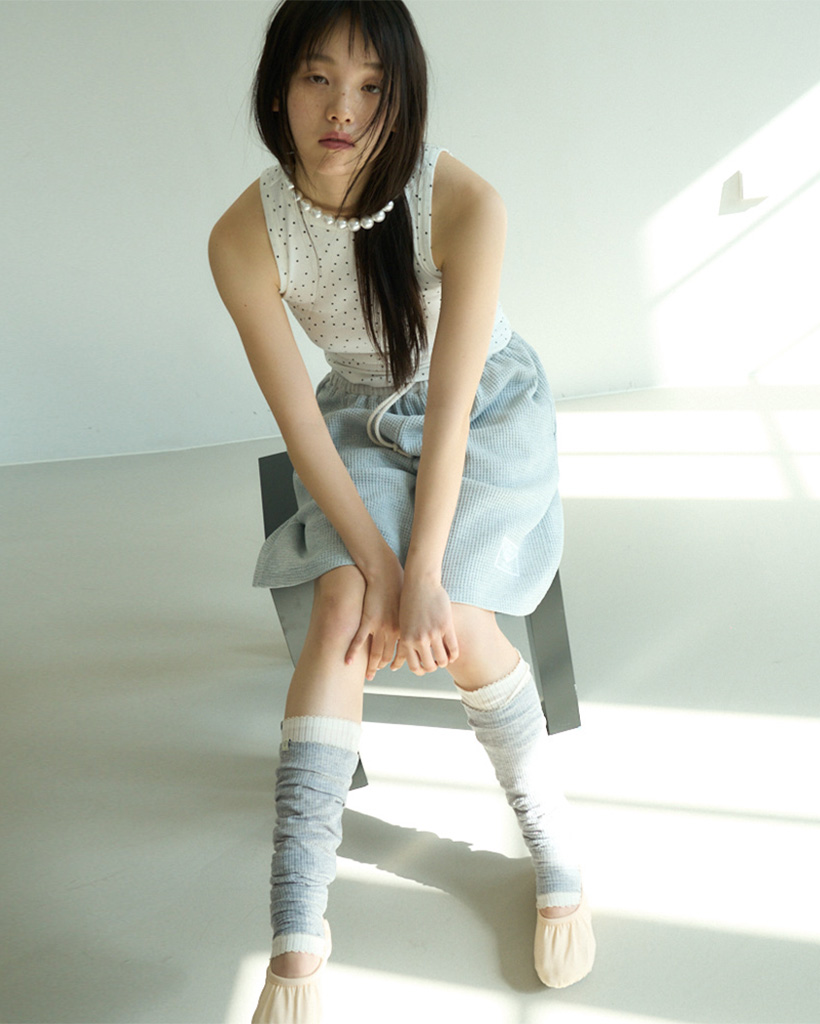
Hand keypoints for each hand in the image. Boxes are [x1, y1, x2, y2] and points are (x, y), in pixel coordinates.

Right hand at [345, 557, 403, 680]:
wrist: (386, 574)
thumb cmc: (398, 587)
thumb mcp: (408, 606)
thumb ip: (408, 621)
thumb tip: (413, 631)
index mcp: (405, 628)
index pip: (403, 652)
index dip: (398, 662)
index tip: (394, 667)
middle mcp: (393, 631)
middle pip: (387, 656)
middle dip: (382, 666)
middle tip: (378, 672)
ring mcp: (379, 627)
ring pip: (374, 653)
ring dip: (370, 666)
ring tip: (368, 674)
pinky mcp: (367, 621)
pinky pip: (358, 641)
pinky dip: (352, 653)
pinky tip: (348, 662)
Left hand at [392, 575, 459, 674]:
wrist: (420, 583)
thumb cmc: (409, 602)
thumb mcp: (403, 623)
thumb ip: (407, 640)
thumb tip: (405, 658)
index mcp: (407, 640)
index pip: (414, 666)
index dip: (421, 671)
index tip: (426, 668)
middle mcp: (419, 639)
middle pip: (429, 666)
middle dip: (434, 667)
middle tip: (437, 663)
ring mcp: (433, 633)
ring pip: (443, 660)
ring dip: (445, 662)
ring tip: (446, 658)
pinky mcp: (446, 626)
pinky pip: (453, 648)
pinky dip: (454, 655)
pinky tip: (453, 653)